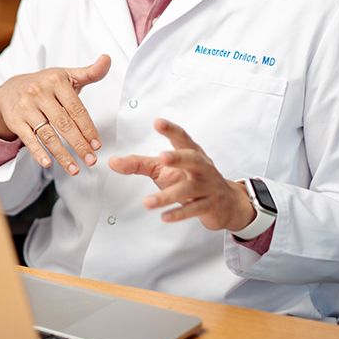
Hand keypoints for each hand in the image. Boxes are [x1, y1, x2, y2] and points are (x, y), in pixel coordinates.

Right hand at [0, 54, 110, 174]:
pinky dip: (38, 152)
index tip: (97, 145)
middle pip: (63, 124)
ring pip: (47, 134)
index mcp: (56, 81)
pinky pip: (28, 138)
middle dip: (79, 144)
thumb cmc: (44, 85)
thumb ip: (89, 72)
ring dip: (62, 155)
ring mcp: (26, 107)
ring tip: (75, 169)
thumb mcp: (65, 76)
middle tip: (91, 160)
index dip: (88, 128)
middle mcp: (39, 92)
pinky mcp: (15, 120)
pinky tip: (48, 163)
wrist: (9, 89)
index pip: (76, 108)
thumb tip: (107, 59)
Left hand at [109, 118, 254, 230]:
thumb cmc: (190, 179)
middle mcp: (202, 167)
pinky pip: (194, 209)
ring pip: (189, 189)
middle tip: (162, 157)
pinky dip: (179, 213)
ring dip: (168, 196)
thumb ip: (139, 164)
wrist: (225, 203)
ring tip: (148, 202)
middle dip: (178, 157)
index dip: (171, 130)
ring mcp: (207, 186)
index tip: (158, 122)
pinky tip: (164, 216)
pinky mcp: (209, 205)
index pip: (182, 138)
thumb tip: (112, 162)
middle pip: (192, 159)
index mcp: (192, 153)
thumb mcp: (164, 169)